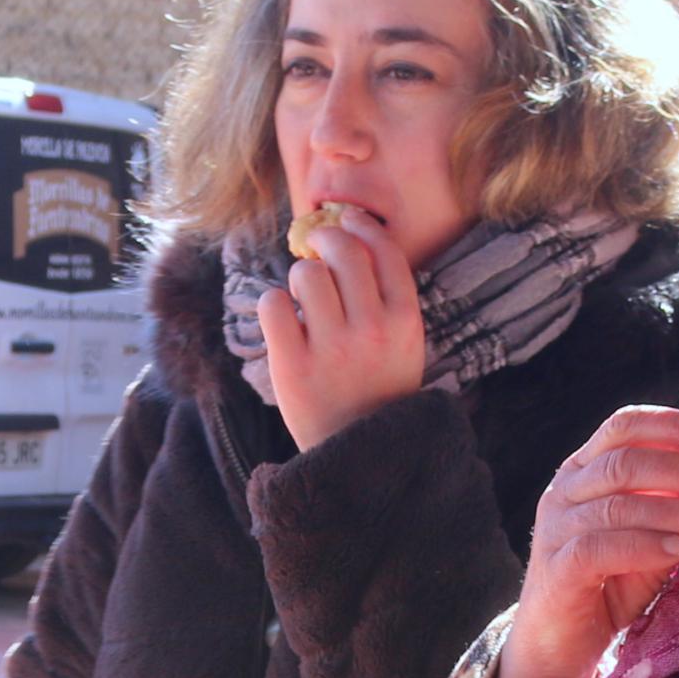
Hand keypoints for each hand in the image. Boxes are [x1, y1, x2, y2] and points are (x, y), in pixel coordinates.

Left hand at [257, 211, 428, 448]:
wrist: (358, 457)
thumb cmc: (376, 393)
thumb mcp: (403, 346)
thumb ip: (386, 298)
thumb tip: (352, 236)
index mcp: (405, 322)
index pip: (385, 251)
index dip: (362, 226)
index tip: (347, 219)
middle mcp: (372, 329)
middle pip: (344, 252)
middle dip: (325, 238)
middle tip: (315, 245)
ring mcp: (333, 348)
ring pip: (306, 274)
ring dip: (301, 277)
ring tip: (304, 301)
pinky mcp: (293, 365)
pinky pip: (273, 304)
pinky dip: (274, 305)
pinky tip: (283, 321)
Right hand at [500, 407, 678, 677]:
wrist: (559, 646)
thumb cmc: (610, 585)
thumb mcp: (657, 539)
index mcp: (585, 469)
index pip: (629, 425)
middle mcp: (565, 490)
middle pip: (629, 460)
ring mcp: (555, 530)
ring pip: (620, 504)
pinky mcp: (556, 571)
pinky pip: (600, 547)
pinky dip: (645, 544)